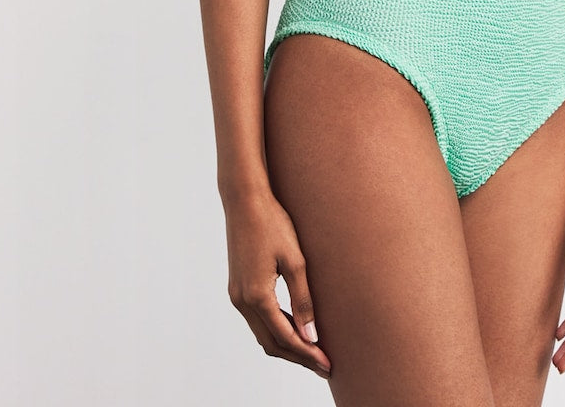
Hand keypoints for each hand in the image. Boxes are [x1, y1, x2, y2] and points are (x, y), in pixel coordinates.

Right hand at [224, 189, 331, 379]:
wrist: (245, 201)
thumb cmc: (273, 223)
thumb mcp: (295, 260)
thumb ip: (303, 299)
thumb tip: (310, 335)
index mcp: (257, 296)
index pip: (286, 338)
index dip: (308, 354)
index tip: (328, 364)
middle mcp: (242, 301)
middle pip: (271, 343)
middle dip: (298, 357)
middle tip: (324, 365)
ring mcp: (236, 295)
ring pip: (263, 334)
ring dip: (287, 345)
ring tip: (313, 350)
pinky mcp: (237, 287)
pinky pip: (257, 319)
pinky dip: (275, 330)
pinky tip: (293, 328)